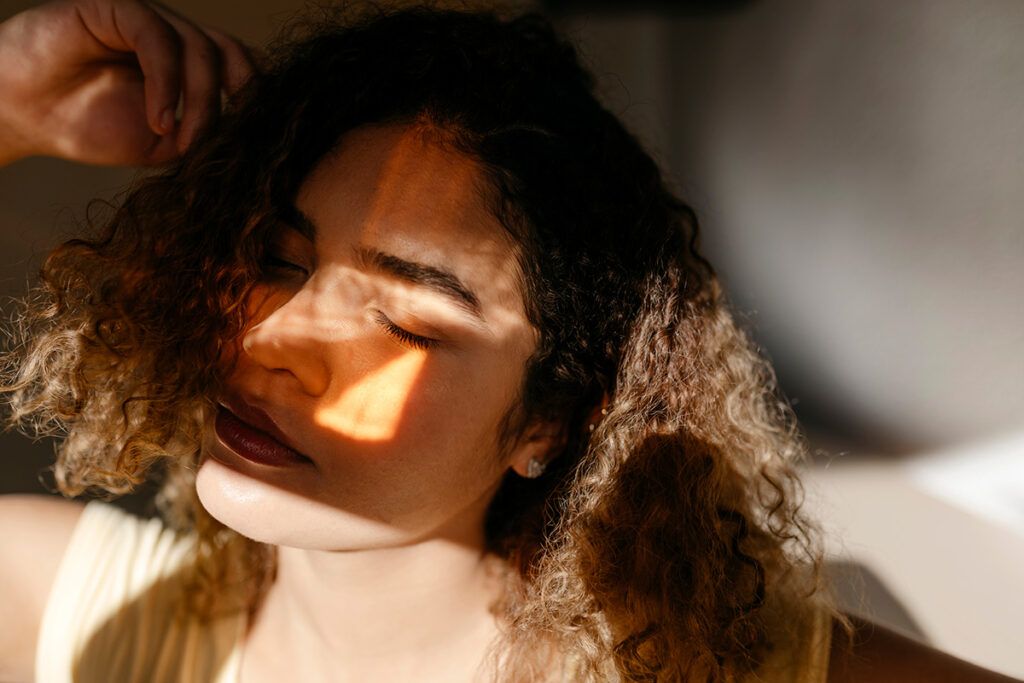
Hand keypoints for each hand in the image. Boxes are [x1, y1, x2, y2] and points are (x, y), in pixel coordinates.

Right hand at [0, 0, 256, 166]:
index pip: (240, 66)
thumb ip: (201, 135)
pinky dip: (167, 83)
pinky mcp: (117, 7)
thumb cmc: (88, 126)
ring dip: (196, 101)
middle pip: (227, 56)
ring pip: (199, 48)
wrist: (21, 114)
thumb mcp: (161, 144)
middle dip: (231, 102)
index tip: (255, 140)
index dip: (255, 96)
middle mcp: (173, 34)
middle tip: (211, 143)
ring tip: (173, 138)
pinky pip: (158, 38)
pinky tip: (160, 119)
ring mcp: (147, 17)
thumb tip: (243, 140)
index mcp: (188, 62)